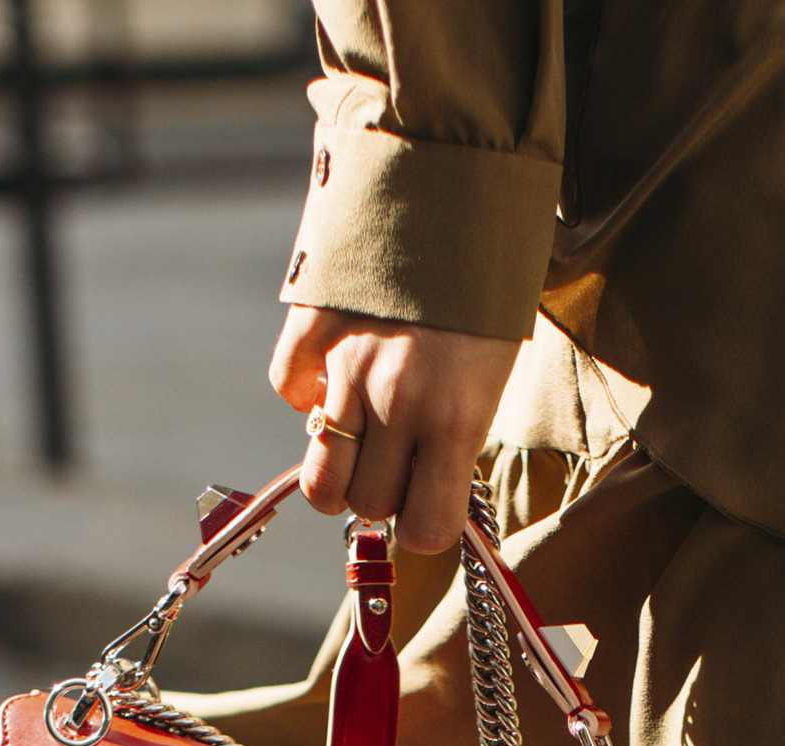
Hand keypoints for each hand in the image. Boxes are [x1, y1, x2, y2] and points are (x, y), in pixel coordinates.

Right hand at [270, 307, 520, 553]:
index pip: (424, 527)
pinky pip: (289, 392)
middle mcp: (398, 402)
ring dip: (339, 469)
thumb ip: (457, 432)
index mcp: (455, 418)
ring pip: (321, 475)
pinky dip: (305, 397)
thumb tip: (423, 482)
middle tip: (399, 461)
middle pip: (366, 504)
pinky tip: (331, 380)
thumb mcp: (495, 368)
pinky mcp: (313, 326)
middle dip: (382, 495)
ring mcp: (349, 366)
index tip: (429, 506)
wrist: (458, 179)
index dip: (425, 525)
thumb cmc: (490, 283)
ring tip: (361, 441)